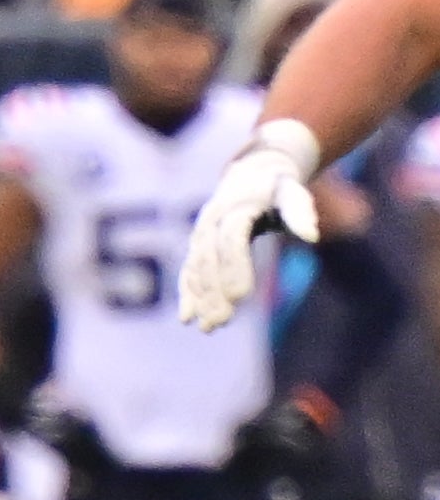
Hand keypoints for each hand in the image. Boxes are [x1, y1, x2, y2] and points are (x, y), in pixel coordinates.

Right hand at [178, 120, 321, 328]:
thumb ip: (300, 212)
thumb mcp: (292, 193)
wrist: (251, 171)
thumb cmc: (278, 187)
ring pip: (197, 269)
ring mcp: (201, 234)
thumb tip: (312, 236)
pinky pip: (189, 270)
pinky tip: (187, 318)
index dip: (234, 268)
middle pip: (209, 260)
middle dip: (213, 292)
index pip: (231, 241)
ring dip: (199, 299)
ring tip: (207, 328)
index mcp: (235, 208)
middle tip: (220, 323)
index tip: (242, 298)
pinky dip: (187, 293)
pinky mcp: (198, 245)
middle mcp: (211, 221)